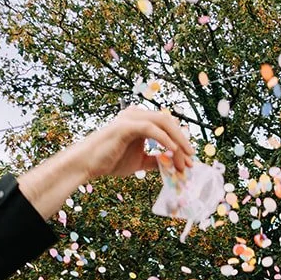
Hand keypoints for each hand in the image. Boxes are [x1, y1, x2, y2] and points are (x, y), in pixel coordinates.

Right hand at [75, 106, 193, 180]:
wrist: (89, 163)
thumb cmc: (110, 160)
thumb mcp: (140, 162)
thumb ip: (155, 160)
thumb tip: (171, 165)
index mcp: (140, 121)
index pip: (167, 126)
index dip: (181, 141)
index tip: (190, 160)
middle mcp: (136, 114)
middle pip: (168, 122)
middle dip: (183, 141)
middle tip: (191, 160)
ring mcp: (130, 118)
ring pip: (162, 123)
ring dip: (177, 140)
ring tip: (185, 157)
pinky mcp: (125, 126)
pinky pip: (150, 128)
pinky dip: (164, 139)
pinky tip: (173, 151)